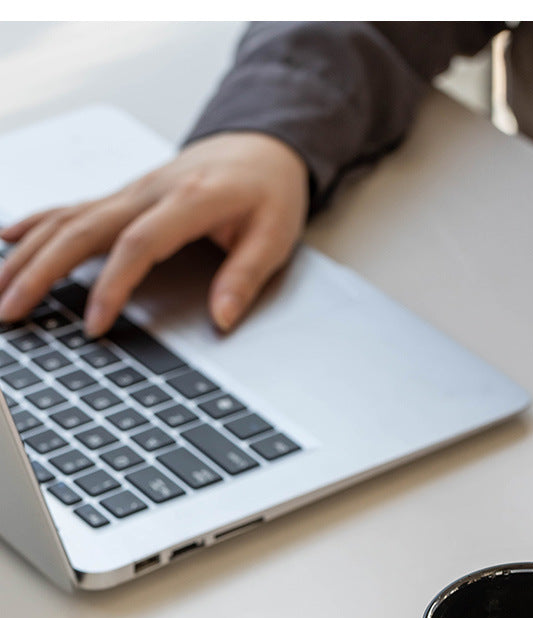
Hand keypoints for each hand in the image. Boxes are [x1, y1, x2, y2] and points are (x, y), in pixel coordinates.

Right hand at [0, 131, 308, 334]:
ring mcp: (130, 191)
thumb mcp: (275, 235)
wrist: (262, 146)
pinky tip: (8, 240)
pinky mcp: (123, 196)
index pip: (139, 244)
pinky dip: (37, 224)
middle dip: (42, 272)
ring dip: (29, 255)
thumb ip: (245, 276)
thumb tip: (222, 319)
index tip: (93, 325)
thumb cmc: (270, 191)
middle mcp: (150, 191)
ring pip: (68, 219)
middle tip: (11, 311)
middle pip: (84, 229)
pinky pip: (71, 208)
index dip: (113, 285)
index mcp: (189, 199)